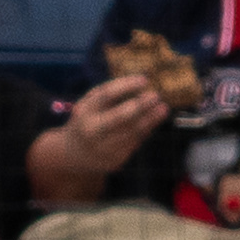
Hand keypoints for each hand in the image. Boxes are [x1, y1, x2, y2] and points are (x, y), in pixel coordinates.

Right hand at [56, 72, 171, 176]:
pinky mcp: (115, 160)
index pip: (106, 96)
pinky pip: (135, 142)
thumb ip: (109, 94)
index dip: (125, 86)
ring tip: (163, 108)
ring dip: (151, 119)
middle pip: (120, 117)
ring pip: (132, 131)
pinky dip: (146, 129)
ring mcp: (103, 147)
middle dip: (140, 106)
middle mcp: (92, 130)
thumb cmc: (88, 120)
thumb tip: (141, 83)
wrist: (76, 155)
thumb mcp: (90, 105)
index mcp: (85, 112)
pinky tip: (154, 120)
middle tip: (155, 95)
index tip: (144, 80)